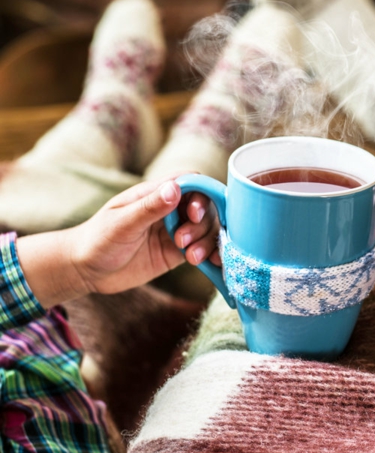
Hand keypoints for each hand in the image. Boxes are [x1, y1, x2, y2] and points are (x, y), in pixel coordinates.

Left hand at [17, 176, 219, 307]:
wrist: (86, 270)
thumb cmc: (97, 239)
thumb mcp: (122, 223)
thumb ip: (149, 207)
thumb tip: (175, 189)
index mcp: (156, 193)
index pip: (191, 182)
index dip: (200, 194)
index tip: (193, 213)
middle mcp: (171, 209)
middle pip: (204, 206)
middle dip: (201, 223)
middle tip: (182, 240)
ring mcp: (176, 230)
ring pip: (206, 228)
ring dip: (206, 240)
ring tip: (191, 257)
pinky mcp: (177, 252)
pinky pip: (201, 248)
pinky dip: (211, 254)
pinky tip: (211, 264)